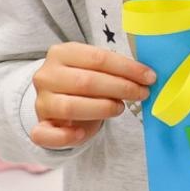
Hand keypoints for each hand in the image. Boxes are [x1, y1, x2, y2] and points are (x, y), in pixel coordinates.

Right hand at [30, 43, 154, 148]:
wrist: (59, 103)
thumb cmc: (84, 83)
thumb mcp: (95, 69)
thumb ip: (114, 69)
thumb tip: (146, 75)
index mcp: (61, 53)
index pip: (98, 58)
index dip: (127, 68)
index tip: (149, 77)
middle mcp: (47, 75)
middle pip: (86, 82)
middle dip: (120, 88)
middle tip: (142, 93)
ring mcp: (41, 101)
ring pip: (70, 107)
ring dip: (102, 109)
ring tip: (120, 108)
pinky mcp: (39, 126)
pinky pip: (46, 134)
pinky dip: (66, 137)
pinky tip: (82, 133)